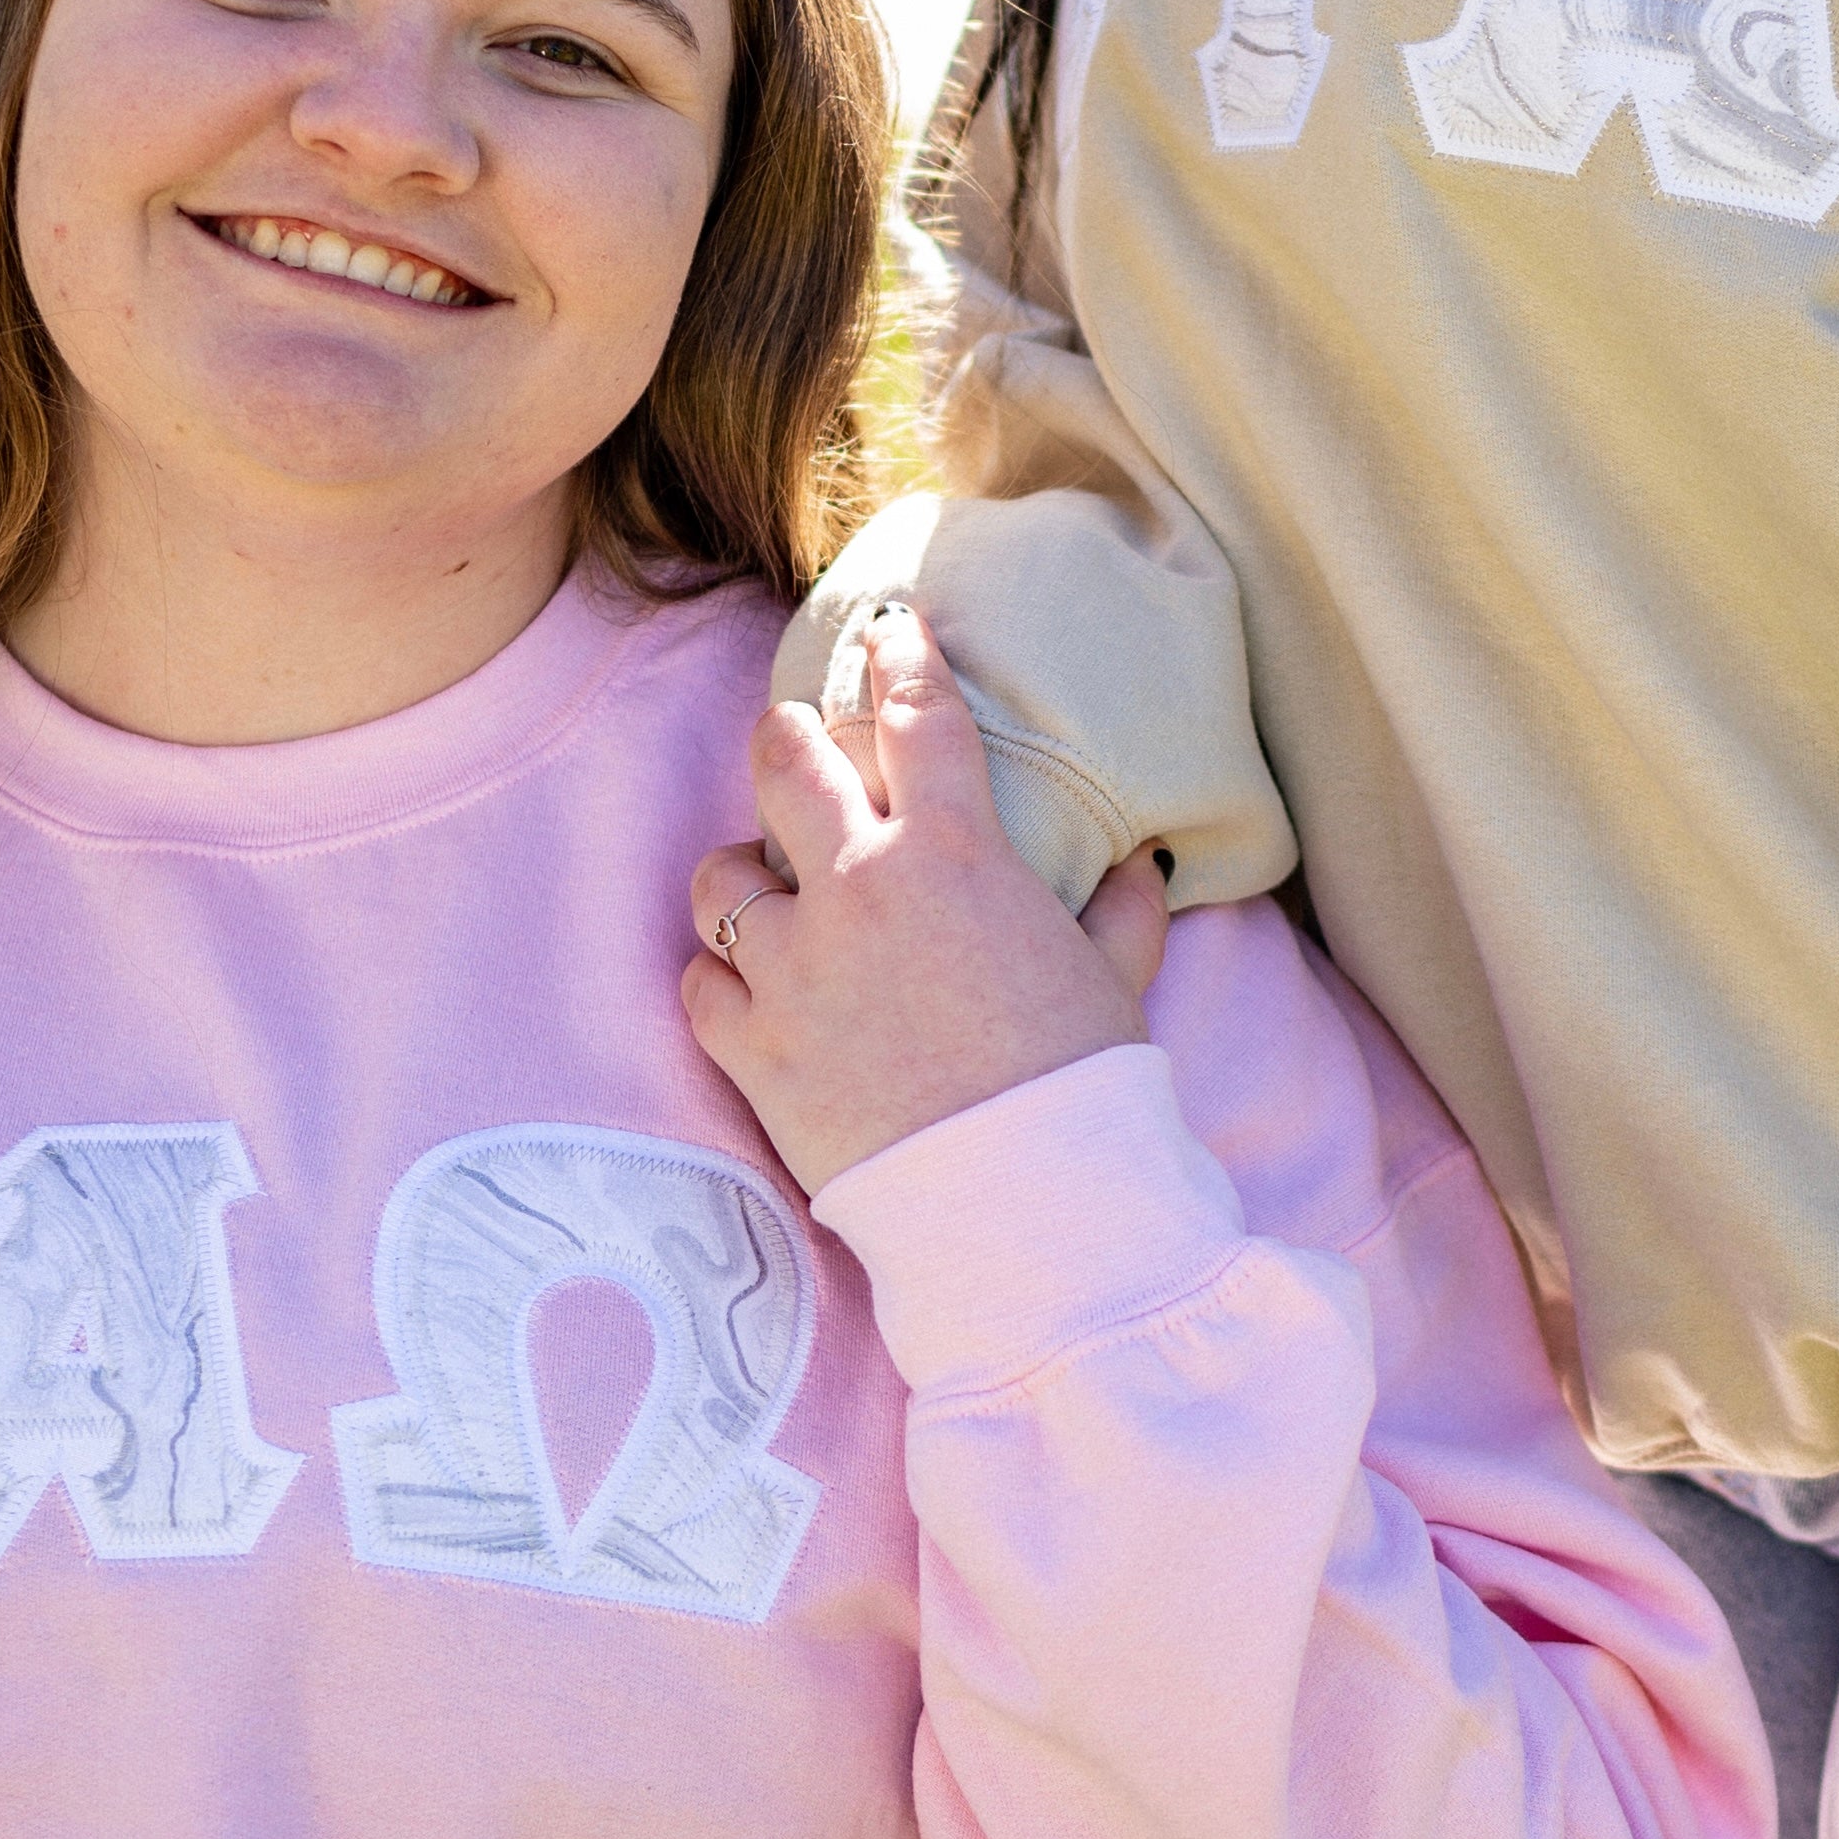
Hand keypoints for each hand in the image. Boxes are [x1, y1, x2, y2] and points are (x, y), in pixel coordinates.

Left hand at [683, 605, 1170, 1197]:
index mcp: (954, 854)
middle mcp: (859, 889)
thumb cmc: (1082, 1087)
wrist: (1026, 1206)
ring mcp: (794, 968)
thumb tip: (1138, 870)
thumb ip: (1117, 916)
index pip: (917, 716)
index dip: (901, 659)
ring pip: (719, 878)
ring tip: (764, 894)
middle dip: (784, 737)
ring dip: (741, 879)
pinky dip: (722, 983)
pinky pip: (700, 985)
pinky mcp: (752, 1049)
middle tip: (790, 739)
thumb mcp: (1112, 984)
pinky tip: (750, 992)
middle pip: (784, 762)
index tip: (888, 632)